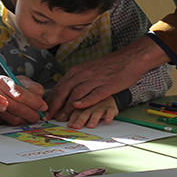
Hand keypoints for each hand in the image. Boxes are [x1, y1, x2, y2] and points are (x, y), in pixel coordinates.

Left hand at [46, 36, 166, 120]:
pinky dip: (85, 101)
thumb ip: (77, 80)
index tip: (47, 111)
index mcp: (78, 71)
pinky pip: (94, 94)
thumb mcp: (89, 69)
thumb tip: (65, 91)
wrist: (129, 58)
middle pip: (64, 91)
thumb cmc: (110, 65)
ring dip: (67, 108)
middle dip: (56, 106)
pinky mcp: (107, 85)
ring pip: (76, 94)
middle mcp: (83, 74)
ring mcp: (95, 79)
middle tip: (51, 118)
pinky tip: (79, 107)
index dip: (51, 100)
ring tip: (63, 118)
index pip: (59, 87)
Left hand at [66, 96, 117, 128]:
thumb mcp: (83, 105)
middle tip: (76, 127)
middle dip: (80, 120)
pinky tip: (107, 120)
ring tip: (90, 126)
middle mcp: (90, 105)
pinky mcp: (111, 107)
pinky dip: (109, 115)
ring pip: (96, 112)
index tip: (68, 125)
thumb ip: (72, 112)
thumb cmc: (92, 102)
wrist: (108, 93)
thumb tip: (58, 118)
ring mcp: (100, 106)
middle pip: (84, 112)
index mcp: (82, 104)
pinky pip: (110, 111)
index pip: (75, 111)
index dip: (71, 118)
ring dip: (93, 119)